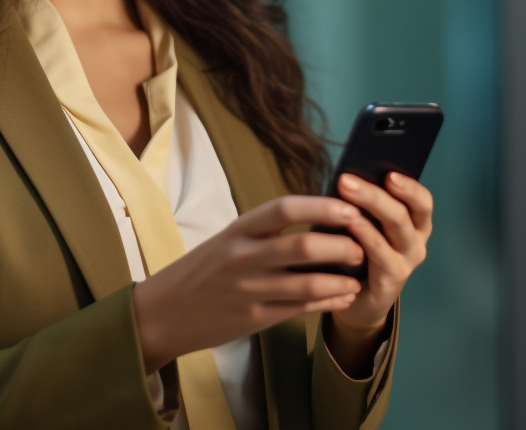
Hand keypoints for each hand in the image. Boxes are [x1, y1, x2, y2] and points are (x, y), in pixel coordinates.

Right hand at [131, 195, 366, 373]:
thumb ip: (266, 232)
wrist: (163, 312)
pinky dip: (327, 303)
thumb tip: (319, 220)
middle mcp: (242, 257)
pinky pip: (299, 310)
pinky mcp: (253, 319)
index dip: (321, 206)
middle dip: (340, 246)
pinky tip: (343, 297)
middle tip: (362, 245)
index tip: (350, 207)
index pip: (283, 209)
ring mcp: (247, 290)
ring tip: (358, 277)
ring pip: (306, 285)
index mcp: (237, 230)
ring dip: (340, 280)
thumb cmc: (203, 270)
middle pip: (302, 247)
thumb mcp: (228, 240)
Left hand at [324, 172, 432, 374]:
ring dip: (369, 205)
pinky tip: (348, 222)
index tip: (389, 172)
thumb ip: (365, 207)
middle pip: (405, 211)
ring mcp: (406, 261)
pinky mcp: (393, 279)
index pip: (422, 201)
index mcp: (415, 225)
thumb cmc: (361, 256)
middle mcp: (416, 242)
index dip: (409, 186)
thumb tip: (348, 177)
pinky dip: (363, 233)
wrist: (358, 302)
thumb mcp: (367, 227)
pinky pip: (379, 251)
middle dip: (375, 192)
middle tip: (346, 179)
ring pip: (395, 226)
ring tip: (344, 191)